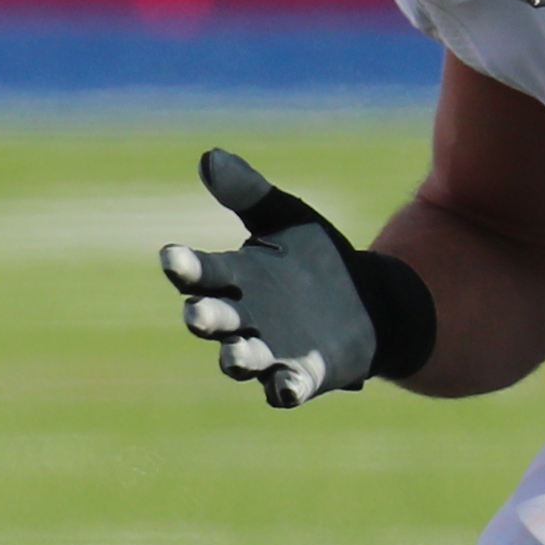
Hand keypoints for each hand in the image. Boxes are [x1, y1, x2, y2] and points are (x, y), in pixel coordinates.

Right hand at [158, 149, 432, 407]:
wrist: (373, 304)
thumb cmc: (318, 262)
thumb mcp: (288, 219)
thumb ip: (247, 193)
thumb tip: (209, 155)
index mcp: (231, 278)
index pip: (199, 272)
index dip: (185, 266)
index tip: (171, 256)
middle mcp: (240, 318)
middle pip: (212, 319)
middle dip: (204, 318)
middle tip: (197, 314)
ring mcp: (268, 350)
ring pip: (240, 358)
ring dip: (237, 358)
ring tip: (238, 355)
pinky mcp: (300, 376)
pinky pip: (284, 387)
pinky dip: (283, 389)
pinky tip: (287, 387)